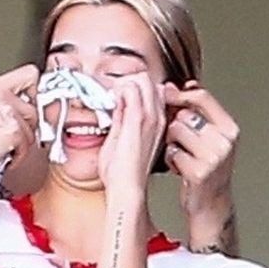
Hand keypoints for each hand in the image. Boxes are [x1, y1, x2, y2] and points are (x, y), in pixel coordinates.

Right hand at [0, 66, 39, 190]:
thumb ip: (6, 106)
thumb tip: (33, 110)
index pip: (31, 75)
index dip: (34, 94)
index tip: (24, 114)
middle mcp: (0, 93)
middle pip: (35, 107)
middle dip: (26, 128)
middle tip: (4, 140)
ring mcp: (7, 109)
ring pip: (34, 127)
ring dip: (22, 144)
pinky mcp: (12, 129)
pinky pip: (28, 144)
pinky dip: (18, 156)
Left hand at [97, 73, 166, 193]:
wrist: (127, 188)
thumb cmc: (124, 174)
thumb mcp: (123, 139)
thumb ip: (121, 119)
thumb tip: (117, 103)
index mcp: (156, 122)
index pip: (150, 88)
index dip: (132, 86)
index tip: (118, 97)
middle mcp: (158, 117)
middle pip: (148, 79)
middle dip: (127, 80)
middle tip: (113, 95)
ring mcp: (151, 116)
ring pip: (142, 79)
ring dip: (123, 83)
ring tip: (112, 99)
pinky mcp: (139, 118)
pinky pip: (132, 88)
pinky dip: (118, 89)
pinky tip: (110, 102)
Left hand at [163, 84, 237, 238]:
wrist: (212, 204)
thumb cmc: (208, 169)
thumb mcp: (211, 137)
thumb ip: (199, 111)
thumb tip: (182, 85)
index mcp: (229, 129)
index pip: (202, 97)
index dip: (181, 94)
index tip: (168, 93)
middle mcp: (224, 141)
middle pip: (184, 114)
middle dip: (175, 125)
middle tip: (180, 141)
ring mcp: (213, 157)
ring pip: (175, 131)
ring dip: (172, 143)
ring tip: (181, 155)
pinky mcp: (199, 172)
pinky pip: (172, 152)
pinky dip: (171, 160)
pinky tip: (179, 168)